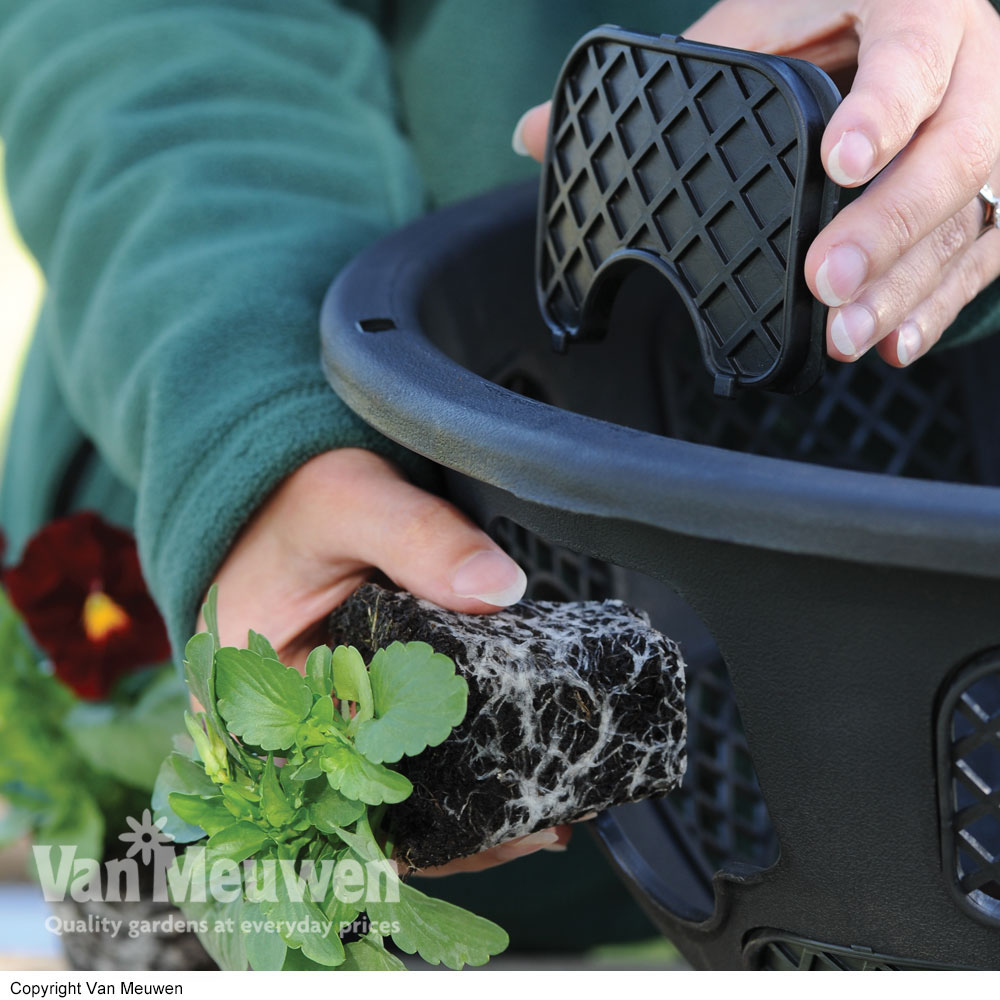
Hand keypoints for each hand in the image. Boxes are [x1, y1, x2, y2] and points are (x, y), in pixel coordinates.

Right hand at [202, 447, 568, 872]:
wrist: (284, 493)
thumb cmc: (293, 499)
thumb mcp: (350, 501)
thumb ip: (418, 537)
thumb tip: (499, 588)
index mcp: (249, 699)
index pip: (331, 786)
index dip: (412, 815)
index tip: (489, 818)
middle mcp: (274, 732)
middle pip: (365, 807)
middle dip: (449, 828)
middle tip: (536, 828)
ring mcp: (315, 727)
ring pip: (386, 799)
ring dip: (456, 816)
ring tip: (540, 822)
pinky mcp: (348, 713)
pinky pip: (397, 764)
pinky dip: (449, 780)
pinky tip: (506, 793)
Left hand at [513, 0, 999, 367]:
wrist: (913, 16)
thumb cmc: (829, 19)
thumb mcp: (751, 31)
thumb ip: (665, 80)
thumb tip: (532, 134)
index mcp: (913, 4)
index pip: (913, 53)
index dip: (882, 110)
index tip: (838, 164)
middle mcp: (972, 65)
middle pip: (962, 146)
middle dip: (892, 223)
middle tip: (825, 281)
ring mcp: (996, 129)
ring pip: (976, 212)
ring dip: (909, 283)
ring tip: (847, 337)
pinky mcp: (998, 190)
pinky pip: (987, 250)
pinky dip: (938, 303)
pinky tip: (895, 342)